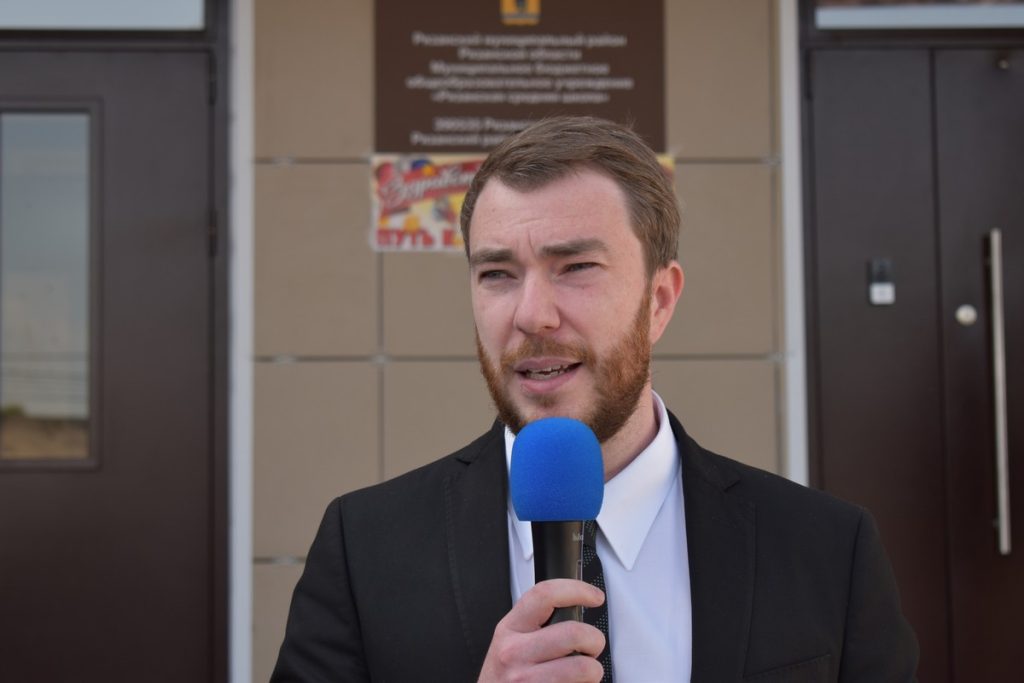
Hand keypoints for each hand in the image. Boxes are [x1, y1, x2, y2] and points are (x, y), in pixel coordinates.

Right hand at [478, 579, 605, 682]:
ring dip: (594, 671)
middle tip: (591, 647)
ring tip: (584, 672)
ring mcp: (527, 679)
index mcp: (510, 629)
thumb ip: (534, 624)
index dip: (577, 590)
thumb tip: (574, 607)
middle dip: (595, 640)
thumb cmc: (503, 678)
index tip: (594, 596)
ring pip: (585, 667)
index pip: (545, 595)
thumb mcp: (508, 643)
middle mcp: (515, 652)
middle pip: (574, 632)